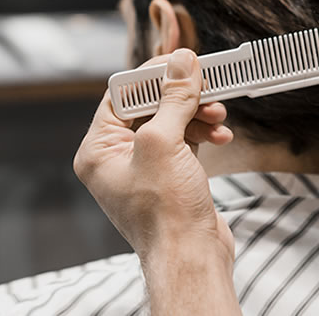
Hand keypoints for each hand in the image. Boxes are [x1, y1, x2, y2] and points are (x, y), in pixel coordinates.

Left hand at [74, 49, 233, 259]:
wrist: (191, 258)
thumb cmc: (165, 214)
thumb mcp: (163, 144)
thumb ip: (172, 99)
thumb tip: (180, 64)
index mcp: (98, 150)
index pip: (121, 95)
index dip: (151, 76)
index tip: (180, 62)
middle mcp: (117, 158)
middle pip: (149, 106)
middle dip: (181, 96)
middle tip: (206, 85)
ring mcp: (145, 168)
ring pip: (172, 121)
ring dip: (198, 114)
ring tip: (218, 116)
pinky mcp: (170, 176)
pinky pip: (185, 140)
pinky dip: (203, 132)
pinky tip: (220, 135)